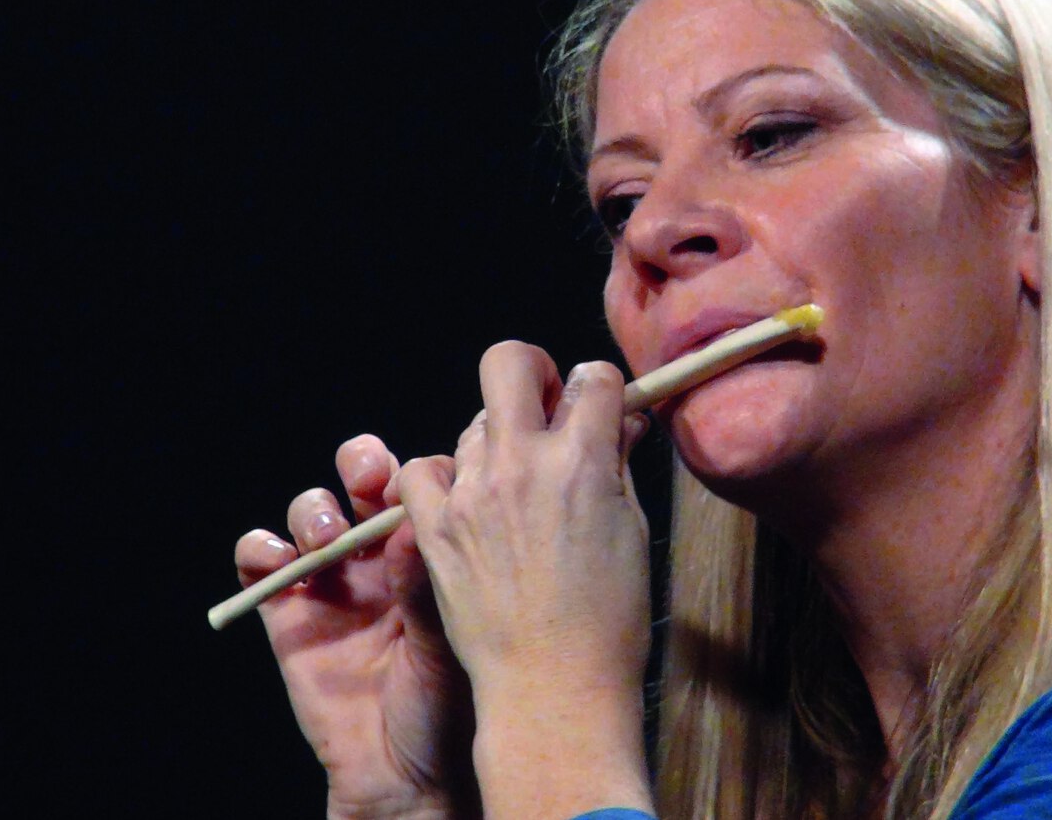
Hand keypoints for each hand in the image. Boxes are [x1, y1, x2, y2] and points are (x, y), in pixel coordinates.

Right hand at [234, 435, 475, 819]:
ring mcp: (332, 582)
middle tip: (366, 476)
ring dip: (312, 509)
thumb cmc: (444, 707)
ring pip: (312, 513)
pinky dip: (259, 547)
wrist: (404, 774)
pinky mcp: (288, 612)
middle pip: (362, 483)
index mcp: (426, 555)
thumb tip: (412, 520)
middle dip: (360, 465)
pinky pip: (261, 562)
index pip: (418, 488)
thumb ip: (425, 586)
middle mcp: (379, 558)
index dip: (414, 473)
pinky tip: (279, 560)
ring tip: (324, 536)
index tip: (421, 480)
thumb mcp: (445, 642)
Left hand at [395, 345, 654, 818]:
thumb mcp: (630, 531)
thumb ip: (618, 464)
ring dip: (496, 438)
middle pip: (510, 363)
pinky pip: (421, 470)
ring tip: (513, 483)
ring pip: (472, 422)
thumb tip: (622, 419)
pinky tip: (465, 503)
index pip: (591, 377)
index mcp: (582, 461)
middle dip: (532, 372)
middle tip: (544, 405)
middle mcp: (521, 464)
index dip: (600, 388)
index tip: (600, 408)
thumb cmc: (607, 621)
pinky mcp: (433, 528)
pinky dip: (442, 478)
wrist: (553, 688)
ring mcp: (471, 493)